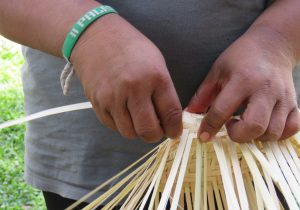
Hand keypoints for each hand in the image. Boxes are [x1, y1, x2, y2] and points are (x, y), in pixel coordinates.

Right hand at [71, 14, 182, 141]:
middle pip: (148, 130)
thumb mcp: (156, 62)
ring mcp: (112, 97)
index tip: (174, 132)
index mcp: (155, 77)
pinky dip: (122, 125)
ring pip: (129, 133)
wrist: (95, 36)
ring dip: (138, 131)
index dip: (175, 129)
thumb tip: (169, 119)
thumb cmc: (131, 48)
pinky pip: (113, 127)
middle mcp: (134, 89)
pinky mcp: (97, 103)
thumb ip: (164, 91)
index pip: (170, 114)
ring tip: (139, 120)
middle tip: (157, 130)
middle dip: (156, 135)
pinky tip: (125, 113)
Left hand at [188, 26, 299, 141]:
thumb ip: (203, 94)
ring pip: (273, 132)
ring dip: (255, 137)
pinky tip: (264, 128)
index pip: (222, 110)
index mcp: (242, 80)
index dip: (210, 126)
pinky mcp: (294, 103)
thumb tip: (189, 114)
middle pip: (254, 126)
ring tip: (245, 125)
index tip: (203, 136)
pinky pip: (291, 129)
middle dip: (237, 135)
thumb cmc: (241, 57)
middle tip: (230, 127)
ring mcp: (283, 98)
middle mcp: (265, 90)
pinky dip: (278, 135)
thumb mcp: (217, 71)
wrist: (273, 44)